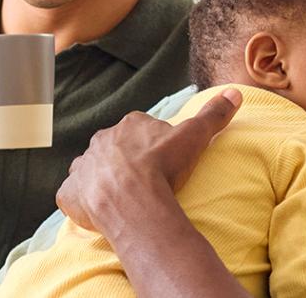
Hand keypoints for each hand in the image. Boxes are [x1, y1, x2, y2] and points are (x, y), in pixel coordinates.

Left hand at [56, 89, 241, 232]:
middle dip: (124, 162)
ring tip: (120, 198)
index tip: (161, 161)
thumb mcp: (194, 137)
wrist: (132, 199)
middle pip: (113, 149)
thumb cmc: (163, 167)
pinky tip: (96, 212)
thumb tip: (235, 93)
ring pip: (91, 170)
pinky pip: (73, 196)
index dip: (151, 146)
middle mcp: (101, 141)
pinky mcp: (69, 193)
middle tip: (143, 182)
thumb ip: (212, 115)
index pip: (139, 130)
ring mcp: (82, 167)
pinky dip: (80, 202)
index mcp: (128, 126)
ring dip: (100, 180)